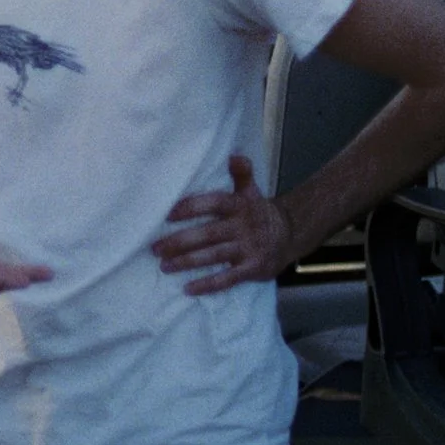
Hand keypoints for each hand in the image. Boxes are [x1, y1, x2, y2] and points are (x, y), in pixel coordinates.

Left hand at [154, 155, 292, 294]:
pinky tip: (188, 289)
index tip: (167, 214)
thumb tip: (234, 155)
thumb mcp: (251, 191)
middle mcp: (243, 227)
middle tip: (155, 248)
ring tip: (164, 266)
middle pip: (208, 234)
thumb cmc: (257, 212)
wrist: (289, 235)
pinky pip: (227, 279)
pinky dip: (208, 285)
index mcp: (240, 206)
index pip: (213, 204)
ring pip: (214, 256)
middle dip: (180, 242)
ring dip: (187, 262)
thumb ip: (241, 174)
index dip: (191, 208)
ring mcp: (248, 249)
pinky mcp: (252, 269)